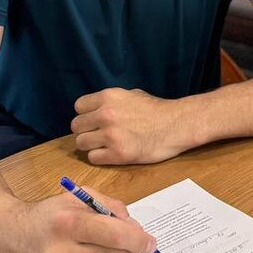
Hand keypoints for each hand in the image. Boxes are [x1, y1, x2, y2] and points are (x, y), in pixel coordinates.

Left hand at [71, 88, 188, 164]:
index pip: (79, 107)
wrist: (176, 125)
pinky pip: (93, 158)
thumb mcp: (131, 94)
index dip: (86, 114)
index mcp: (108, 97)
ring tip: (103, 145)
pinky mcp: (118, 154)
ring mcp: (110, 135)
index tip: (94, 120)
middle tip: (98, 134)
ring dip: (90, 145)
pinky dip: (99, 157)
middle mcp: (105, 115)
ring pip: (81, 143)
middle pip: (76, 126)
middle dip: (86, 130)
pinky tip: (111, 153)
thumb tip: (94, 110)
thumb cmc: (156, 110)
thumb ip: (110, 102)